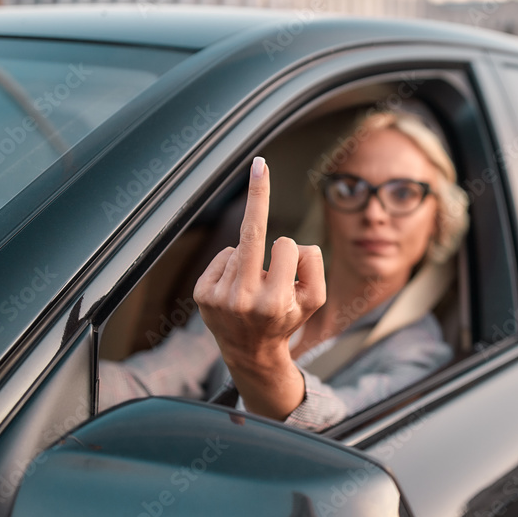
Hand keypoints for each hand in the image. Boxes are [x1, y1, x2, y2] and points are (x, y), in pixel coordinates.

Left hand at [193, 156, 325, 418]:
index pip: (286, 246)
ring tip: (255, 289)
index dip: (292, 252)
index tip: (287, 231)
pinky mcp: (202, 293)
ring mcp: (218, 297)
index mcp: (274, 302)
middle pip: (253, 234)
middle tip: (259, 164)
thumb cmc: (286, 319)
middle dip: (258, 196)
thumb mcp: (314, 300)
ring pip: (241, 248)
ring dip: (252, 259)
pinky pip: (223, 256)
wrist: (251, 352)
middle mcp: (243, 300)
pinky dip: (234, 264)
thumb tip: (290, 244)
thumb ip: (315, 267)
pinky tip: (237, 288)